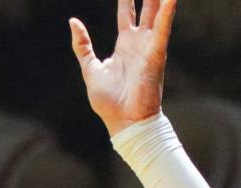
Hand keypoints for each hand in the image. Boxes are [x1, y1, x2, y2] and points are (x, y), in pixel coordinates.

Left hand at [69, 0, 177, 135]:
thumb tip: (73, 21)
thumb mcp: (90, 69)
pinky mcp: (156, 55)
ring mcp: (149, 48)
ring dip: (161, 0)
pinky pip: (162, 30)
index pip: (126, 13)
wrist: (123, 122)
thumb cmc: (109, 102)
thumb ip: (82, 45)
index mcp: (125, 44)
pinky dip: (167, 14)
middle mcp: (139, 43)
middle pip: (146, 9)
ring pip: (158, 15)